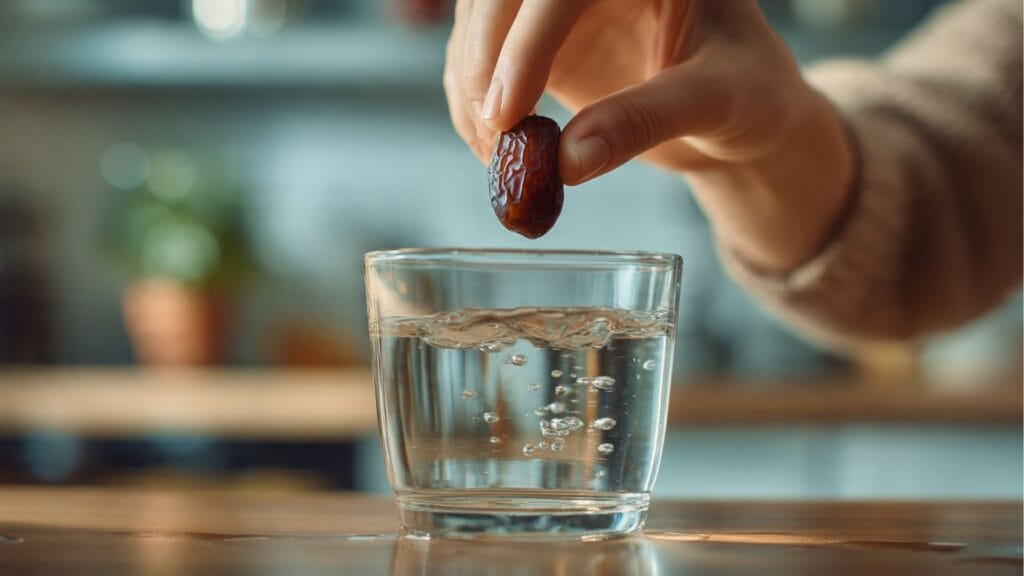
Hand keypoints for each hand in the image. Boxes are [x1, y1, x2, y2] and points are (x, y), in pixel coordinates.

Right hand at [445, 0, 852, 270]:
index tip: (509, 110)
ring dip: (469, 81)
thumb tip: (568, 161)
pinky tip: (489, 141)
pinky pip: (483, 53)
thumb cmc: (750, 92)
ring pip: (480, 17)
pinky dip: (471, 98)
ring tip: (493, 149)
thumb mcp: (716, 102)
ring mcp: (561, 4)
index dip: (528, 41)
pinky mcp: (540, 38)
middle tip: (492, 132)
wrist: (739, 112)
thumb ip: (645, 121)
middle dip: (485, 59)